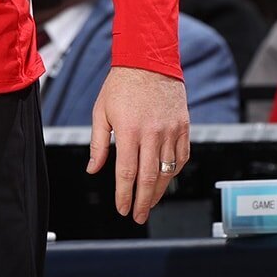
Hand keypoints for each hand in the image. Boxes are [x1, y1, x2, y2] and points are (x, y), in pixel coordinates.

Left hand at [89, 66, 188, 222]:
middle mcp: (152, 133)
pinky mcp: (183, 126)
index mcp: (129, 130)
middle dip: (143, 202)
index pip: (127, 173)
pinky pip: (182, 157)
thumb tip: (93, 169)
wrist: (148, 60)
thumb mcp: (101, 112)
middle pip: (149, 178)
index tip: (123, 209)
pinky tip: (166, 179)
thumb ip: (98, 144)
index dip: (124, 195)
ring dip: (159, 191)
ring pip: (168, 171)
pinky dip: (175, 172)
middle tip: (138, 216)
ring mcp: (171, 130)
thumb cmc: (121, 85)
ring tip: (150, 203)